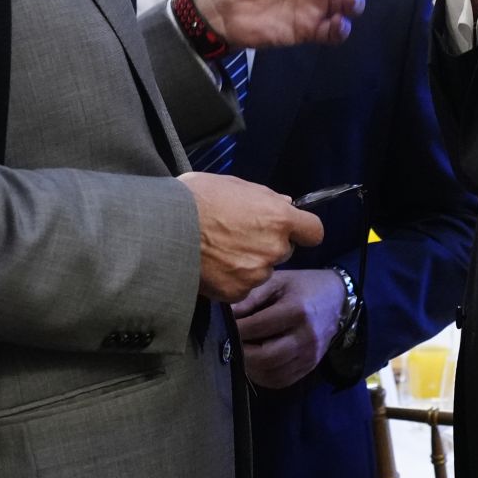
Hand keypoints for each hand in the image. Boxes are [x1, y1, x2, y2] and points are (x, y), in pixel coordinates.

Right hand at [180, 173, 324, 301]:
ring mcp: (255, 273)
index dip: (302, 230)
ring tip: (220, 251)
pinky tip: (212, 266)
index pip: (314, 231)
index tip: (292, 230)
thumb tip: (284, 204)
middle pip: (284, 251)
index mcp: (278, 218)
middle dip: (268, 245)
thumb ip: (264, 197)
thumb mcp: (234, 185)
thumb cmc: (196, 199)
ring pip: (262, 270)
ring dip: (248, 263)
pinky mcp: (236, 292)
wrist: (164, 228)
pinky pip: (241, 287)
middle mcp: (273, 249)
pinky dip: (230, 279)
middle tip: (240, 236)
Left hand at [232, 268, 345, 388]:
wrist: (336, 299)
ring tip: (242, 352)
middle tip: (231, 342)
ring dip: (251, 366)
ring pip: (272, 373)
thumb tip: (227, 314)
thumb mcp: (277, 281)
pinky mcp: (310, 366)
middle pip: (265, 356)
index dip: (237, 329)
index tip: (226, 326)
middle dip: (242, 352)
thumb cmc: (301, 287)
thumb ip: (251, 297)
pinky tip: (256, 363)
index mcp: (297, 311)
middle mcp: (306, 337)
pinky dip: (263, 376)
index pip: (258, 327)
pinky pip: (281, 381)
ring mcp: (310, 355)